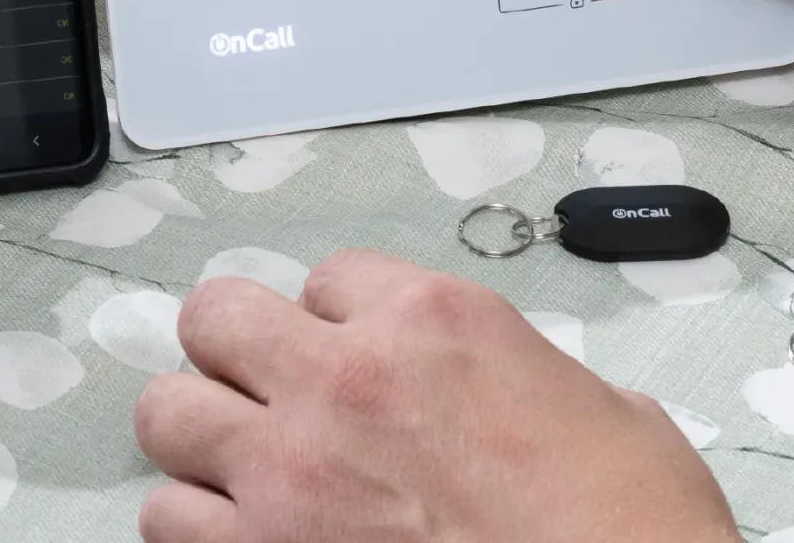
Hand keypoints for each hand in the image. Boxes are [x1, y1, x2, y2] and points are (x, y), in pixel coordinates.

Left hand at [134, 252, 741, 542]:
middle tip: (264, 387)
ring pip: (169, 415)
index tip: (353, 350)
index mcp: (435, 319)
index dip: (338, 317)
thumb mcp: (594, 404)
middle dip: (235, 349)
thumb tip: (505, 397)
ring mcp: (292, 474)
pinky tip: (235, 536)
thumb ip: (513, 377)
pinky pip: (167, 520)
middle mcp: (347, 377)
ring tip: (236, 466)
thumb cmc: (625, 525)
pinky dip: (193, 526)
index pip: (328, 277)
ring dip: (200, 437)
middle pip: (217, 317)